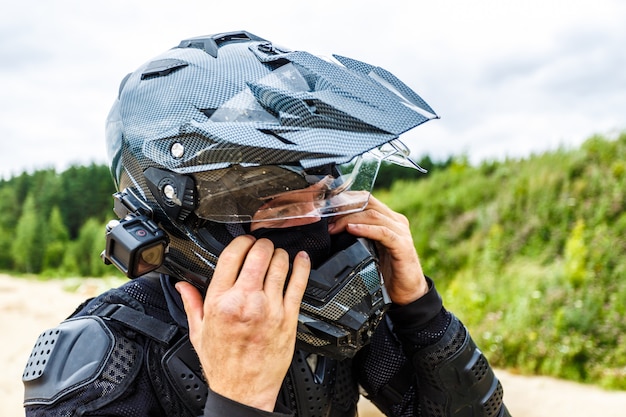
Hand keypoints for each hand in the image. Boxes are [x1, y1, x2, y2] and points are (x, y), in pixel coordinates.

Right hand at [176, 236, 309, 411]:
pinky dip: (302, 266)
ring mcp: (269, 308)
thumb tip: (182, 286)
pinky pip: (298, 283)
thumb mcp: (199, 332)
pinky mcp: (288, 317)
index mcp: (220, 302)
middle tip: (262, 246)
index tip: (245, 242)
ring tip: (277, 255)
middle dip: (261, 244)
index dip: (241, 241)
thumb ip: (192, 303)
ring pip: (279, 264)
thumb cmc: (223, 364)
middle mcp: (245, 301)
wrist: (243, 390)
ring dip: (279, 254)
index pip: (232, 255)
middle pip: (258, 254)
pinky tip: (301, 260)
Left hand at [328, 195, 427, 304]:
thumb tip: (331, 230)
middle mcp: (396, 222)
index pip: (365, 200)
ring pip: (373, 215)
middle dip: (344, 209)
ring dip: (349, 219)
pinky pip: (383, 233)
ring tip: (334, 227)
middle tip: (326, 219)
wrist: (407, 293)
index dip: (345, 201)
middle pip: (368, 204)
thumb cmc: (386, 272)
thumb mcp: (369, 250)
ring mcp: (401, 232)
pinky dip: (366, 229)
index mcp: (388, 219)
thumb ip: (357, 236)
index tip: (326, 209)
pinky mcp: (403, 246)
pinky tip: (352, 229)